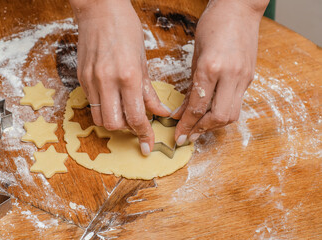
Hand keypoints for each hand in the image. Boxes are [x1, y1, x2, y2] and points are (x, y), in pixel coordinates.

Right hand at [70, 0, 170, 154]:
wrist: (98, 8)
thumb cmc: (125, 28)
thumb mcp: (143, 60)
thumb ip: (148, 90)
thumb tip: (159, 112)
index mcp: (128, 76)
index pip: (137, 116)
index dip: (144, 135)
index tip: (148, 145)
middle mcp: (107, 81)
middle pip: (114, 125)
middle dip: (127, 129)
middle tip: (136, 122)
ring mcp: (91, 80)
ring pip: (99, 119)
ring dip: (113, 121)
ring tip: (123, 110)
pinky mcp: (80, 78)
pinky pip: (90, 104)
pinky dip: (103, 109)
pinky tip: (111, 99)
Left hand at [172, 0, 267, 144]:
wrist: (240, 8)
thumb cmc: (214, 25)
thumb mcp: (196, 55)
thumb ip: (191, 85)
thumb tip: (183, 110)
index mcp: (211, 68)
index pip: (197, 106)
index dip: (186, 125)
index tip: (179, 135)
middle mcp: (230, 75)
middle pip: (218, 117)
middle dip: (201, 130)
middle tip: (189, 135)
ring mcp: (243, 77)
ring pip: (231, 114)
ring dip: (214, 125)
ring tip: (199, 127)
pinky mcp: (250, 77)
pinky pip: (237, 103)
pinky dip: (223, 112)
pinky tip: (212, 112)